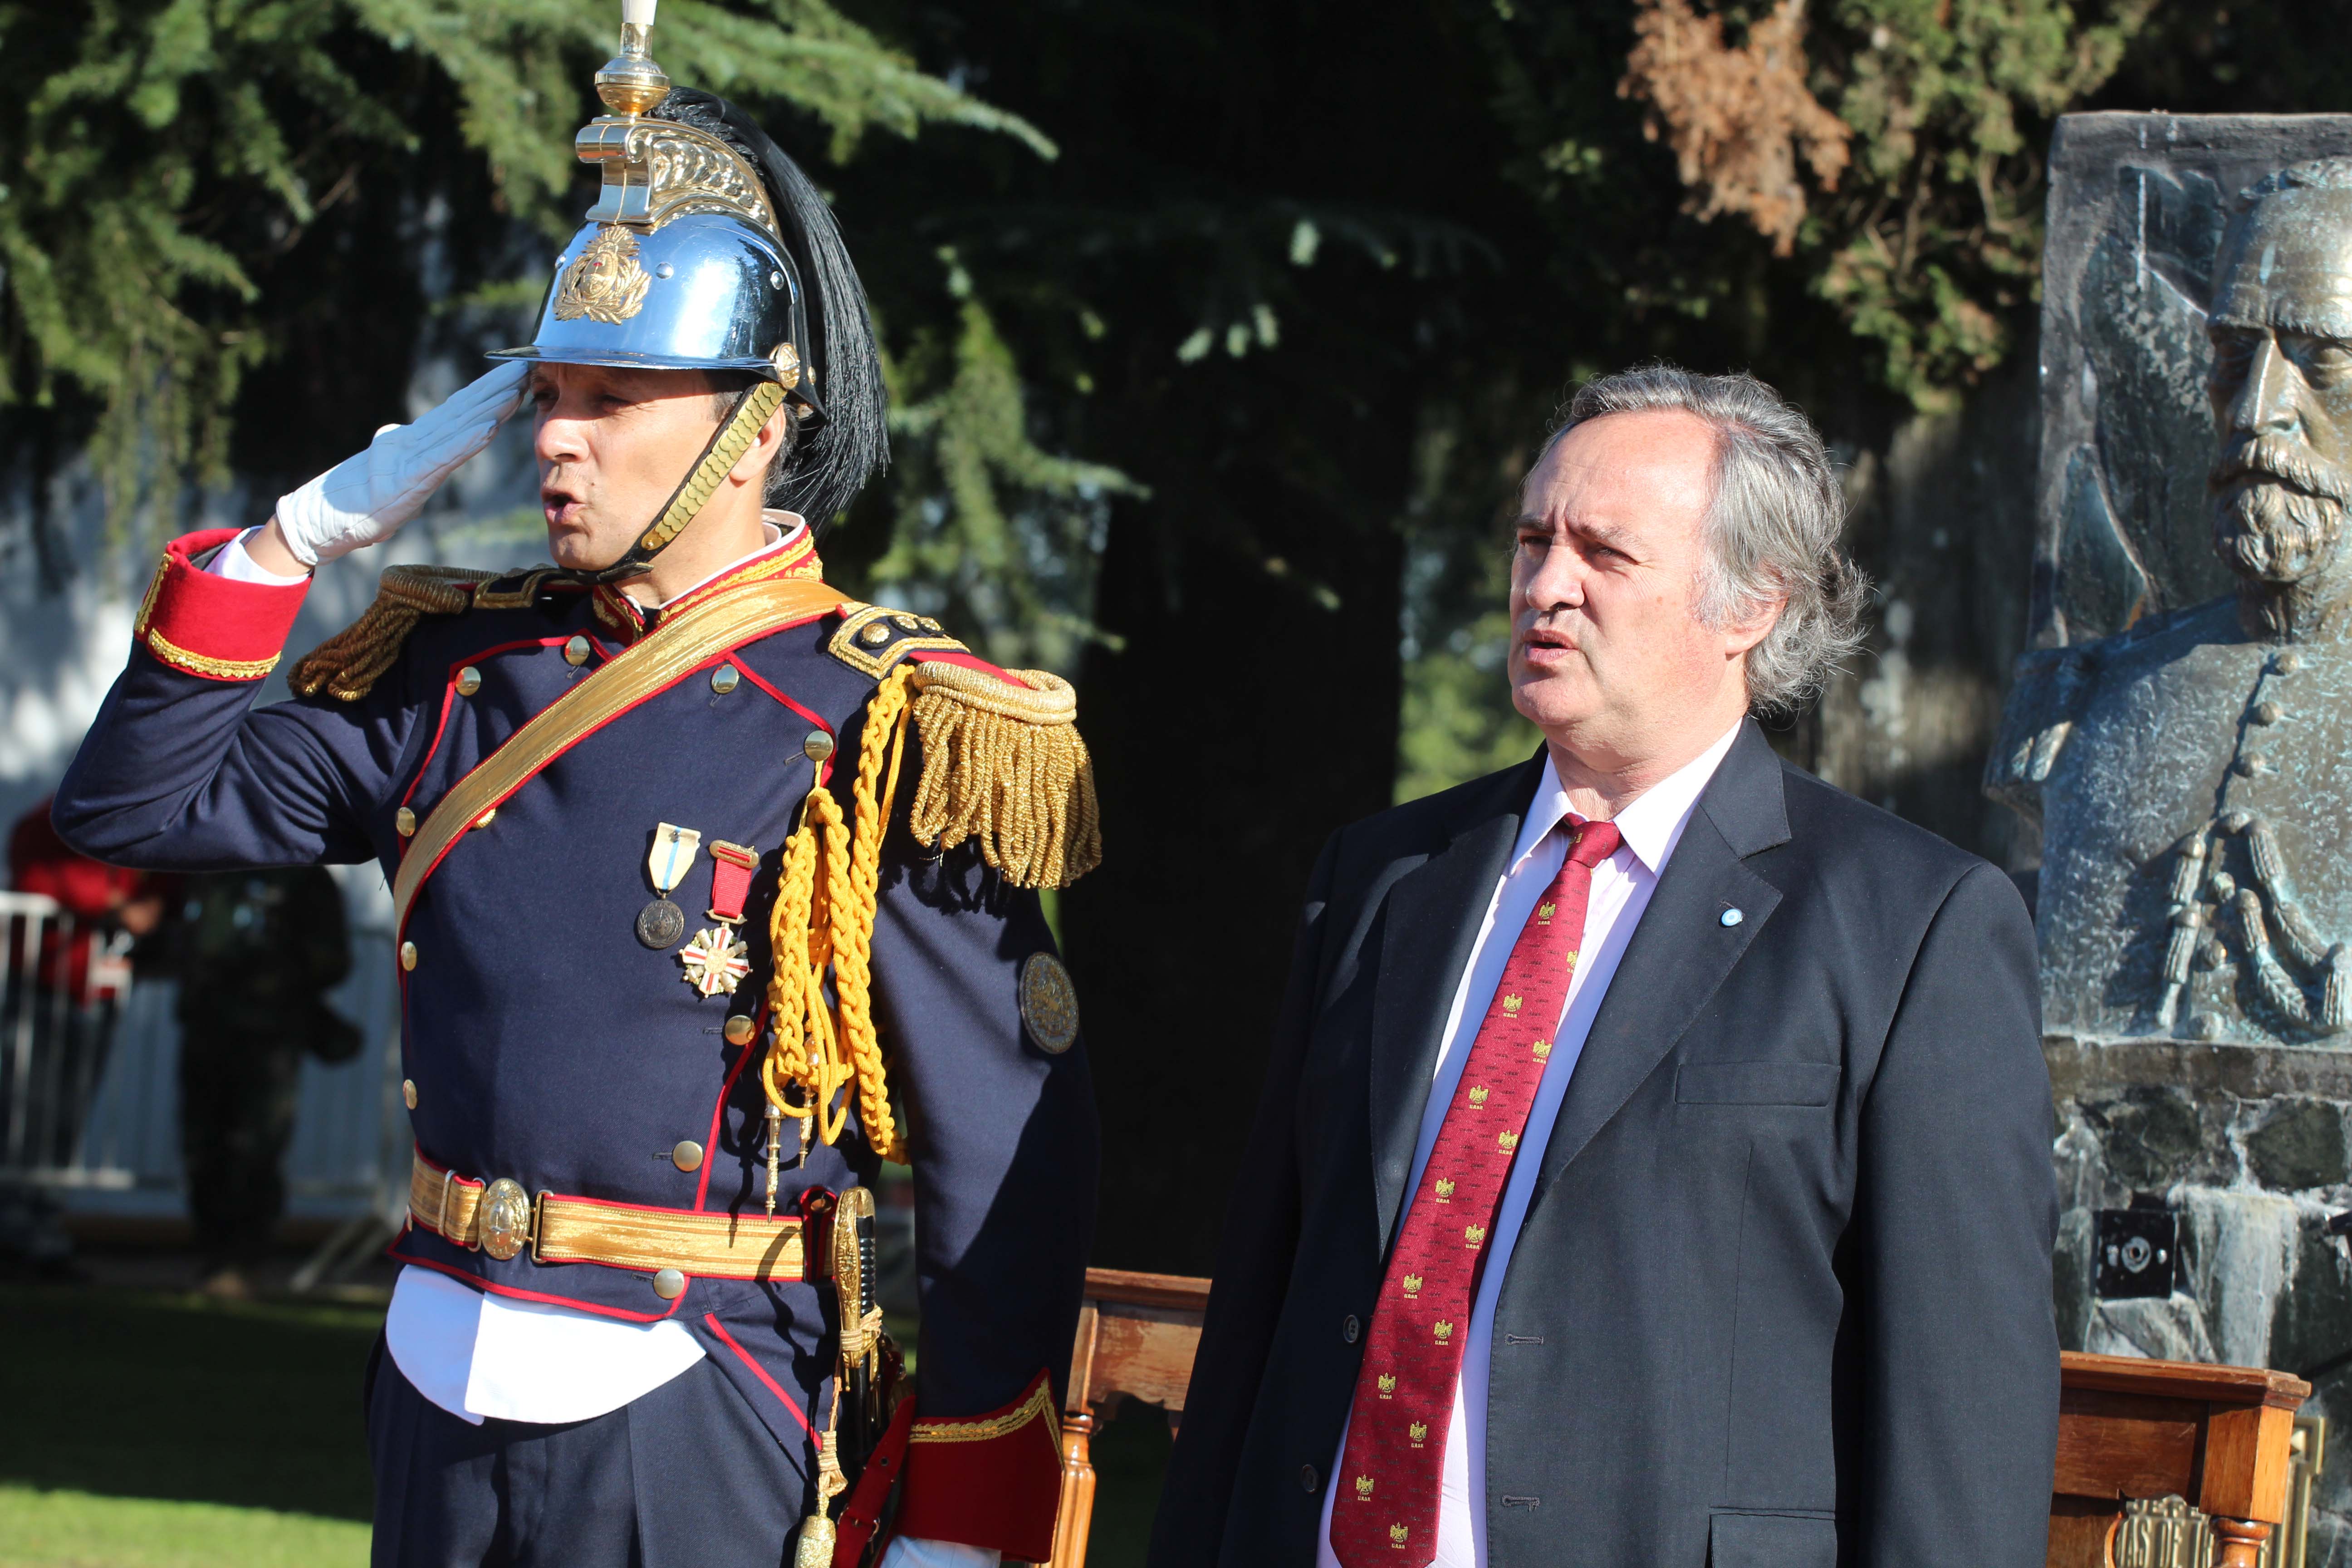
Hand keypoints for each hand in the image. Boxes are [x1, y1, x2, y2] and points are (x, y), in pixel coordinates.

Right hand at [271, 361, 528, 567]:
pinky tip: (488, 427)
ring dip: (489, 409)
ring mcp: (412, 458)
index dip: (485, 393)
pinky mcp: (409, 479)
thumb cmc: (357, 500)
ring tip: (515, 390)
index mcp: (415, 441)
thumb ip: (401, 453)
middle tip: (525, 367)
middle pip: (462, 411)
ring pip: (458, 428)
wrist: (323, 519)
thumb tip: (400, 434)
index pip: (457, 412)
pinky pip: (444, 458)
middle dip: (495, 390)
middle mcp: (415, 442)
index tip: (513, 376)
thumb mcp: (389, 472)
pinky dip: (467, 442)